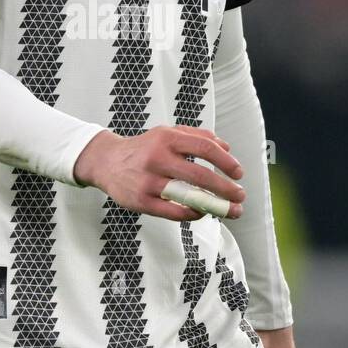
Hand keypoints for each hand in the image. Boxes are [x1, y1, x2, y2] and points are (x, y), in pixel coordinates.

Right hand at [73, 125, 245, 222]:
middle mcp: (158, 157)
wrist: (106, 161)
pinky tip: (202, 212)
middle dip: (225, 188)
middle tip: (240, 195)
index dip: (226, 161)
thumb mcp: (167, 133)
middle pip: (200, 174)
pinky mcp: (141, 201)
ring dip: (213, 205)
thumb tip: (226, 148)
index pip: (205, 147)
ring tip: (230, 210)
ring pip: (187, 195)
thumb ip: (196, 136)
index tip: (239, 173)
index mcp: (167, 138)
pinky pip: (172, 211)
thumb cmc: (144, 148)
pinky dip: (192, 213)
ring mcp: (148, 181)